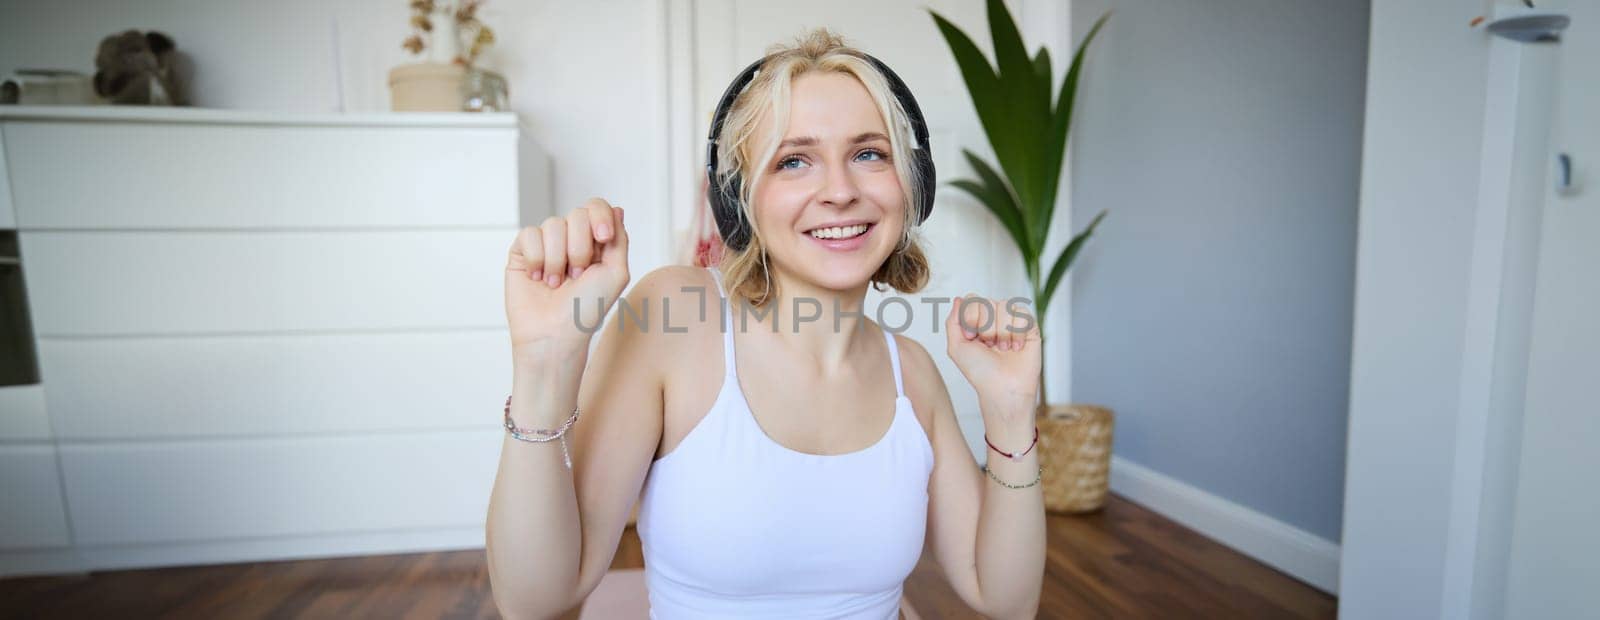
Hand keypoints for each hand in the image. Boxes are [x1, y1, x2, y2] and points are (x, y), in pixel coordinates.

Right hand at [505, 198, 629, 357]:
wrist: (555, 333)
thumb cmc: (587, 309)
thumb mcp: (616, 273)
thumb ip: (620, 239)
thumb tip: (617, 209)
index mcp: (595, 242)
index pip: (596, 207)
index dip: (599, 216)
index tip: (603, 237)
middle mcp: (571, 239)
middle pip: (577, 213)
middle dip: (580, 247)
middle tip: (577, 275)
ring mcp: (546, 244)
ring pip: (552, 224)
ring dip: (558, 259)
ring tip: (556, 283)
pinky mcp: (522, 251)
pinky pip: (530, 234)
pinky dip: (537, 258)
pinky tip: (538, 278)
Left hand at [944, 294, 1041, 418]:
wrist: (1003, 388)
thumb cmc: (980, 372)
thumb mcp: (956, 347)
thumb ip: (952, 321)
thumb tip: (958, 298)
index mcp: (977, 321)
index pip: (972, 299)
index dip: (971, 318)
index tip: (971, 338)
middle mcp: (994, 319)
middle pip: (987, 301)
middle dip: (985, 327)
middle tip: (989, 346)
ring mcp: (1012, 321)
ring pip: (1004, 306)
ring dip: (1001, 332)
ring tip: (1003, 349)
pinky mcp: (1030, 326)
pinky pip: (1022, 314)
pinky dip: (1017, 333)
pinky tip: (1016, 347)